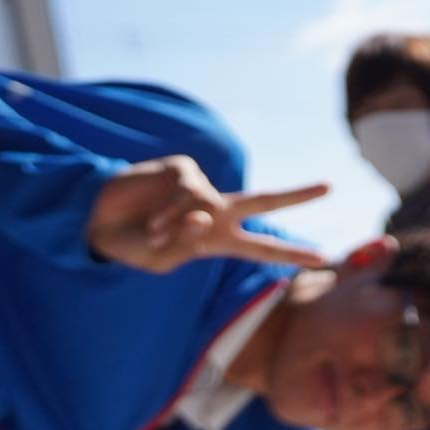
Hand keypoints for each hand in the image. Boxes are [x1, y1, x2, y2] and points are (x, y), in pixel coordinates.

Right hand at [87, 157, 330, 273]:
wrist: (99, 223)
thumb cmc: (133, 246)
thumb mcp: (163, 260)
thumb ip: (188, 243)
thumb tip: (206, 215)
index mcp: (217, 240)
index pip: (262, 247)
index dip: (291, 254)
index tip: (323, 258)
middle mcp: (215, 212)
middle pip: (264, 202)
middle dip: (296, 196)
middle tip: (329, 187)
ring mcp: (200, 188)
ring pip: (208, 204)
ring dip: (180, 225)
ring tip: (155, 233)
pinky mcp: (183, 169)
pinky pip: (188, 191)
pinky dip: (171, 210)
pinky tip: (153, 217)